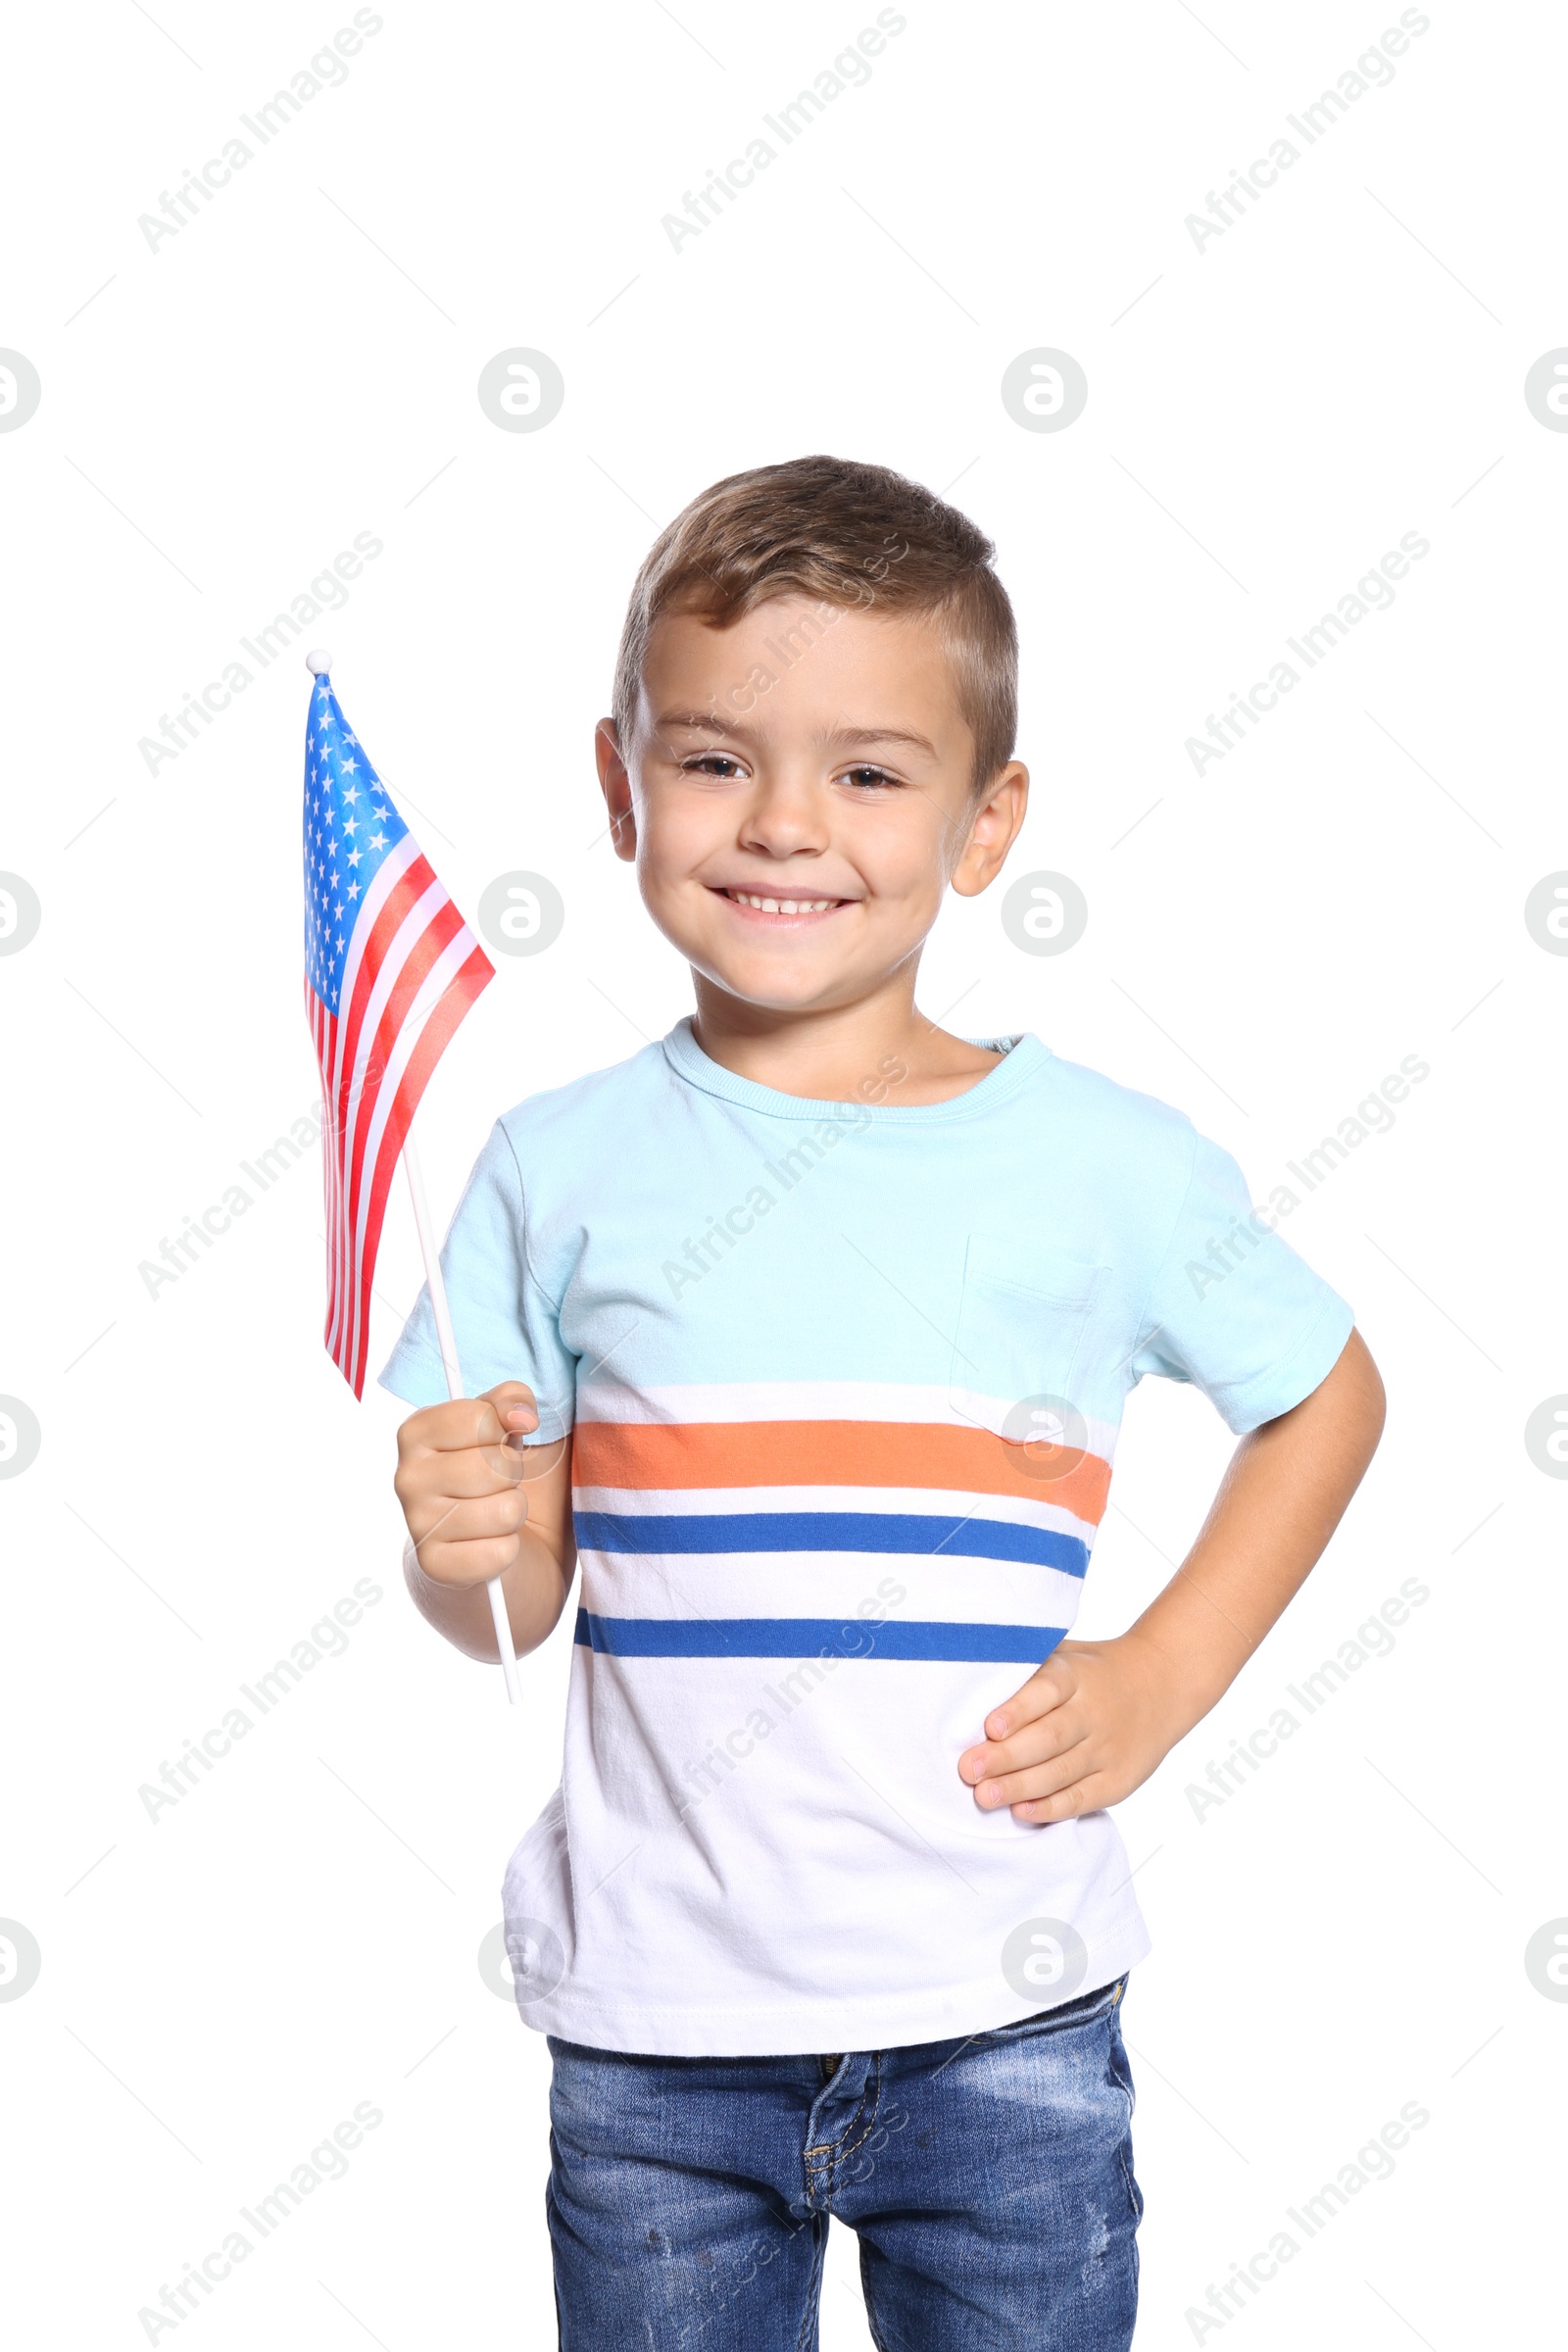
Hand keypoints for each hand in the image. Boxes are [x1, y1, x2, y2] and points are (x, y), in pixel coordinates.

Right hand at [392, 1380, 540, 1586]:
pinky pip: (499, 1552)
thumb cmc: (497, 1476)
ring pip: (505, 1510)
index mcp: (416, 1432)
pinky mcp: (434, 1566)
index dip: (507, 1430)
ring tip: (496, 1512)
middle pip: (496, 1465)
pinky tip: (490, 1543)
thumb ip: (513, 1400)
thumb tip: (521, 1416)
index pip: (479, 1417)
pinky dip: (510, 1549)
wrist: (489, 1543)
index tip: (505, 1439)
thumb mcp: (508, 1426)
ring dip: (515, 1512)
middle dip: (514, 1475)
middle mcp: (407, 1476)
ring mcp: (417, 1523)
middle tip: (499, 1484)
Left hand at [956, 1634, 1184, 1823]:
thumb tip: (967, 1683)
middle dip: (1006, 1757)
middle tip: (968, 1769)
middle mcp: (1094, 1712)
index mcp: (1077, 1676)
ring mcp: (1108, 1748)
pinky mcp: (1118, 1780)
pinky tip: (1023, 1811)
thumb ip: (1027, 1669)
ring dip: (1021, 1787)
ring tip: (984, 1796)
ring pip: (1061, 1772)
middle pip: (1049, 1738)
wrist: (1161, 1682)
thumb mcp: (1066, 1655)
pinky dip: (1052, 1808)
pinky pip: (1082, 1798)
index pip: (1046, 1692)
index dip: (1018, 1711)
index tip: (989, 1727)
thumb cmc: (1093, 1670)